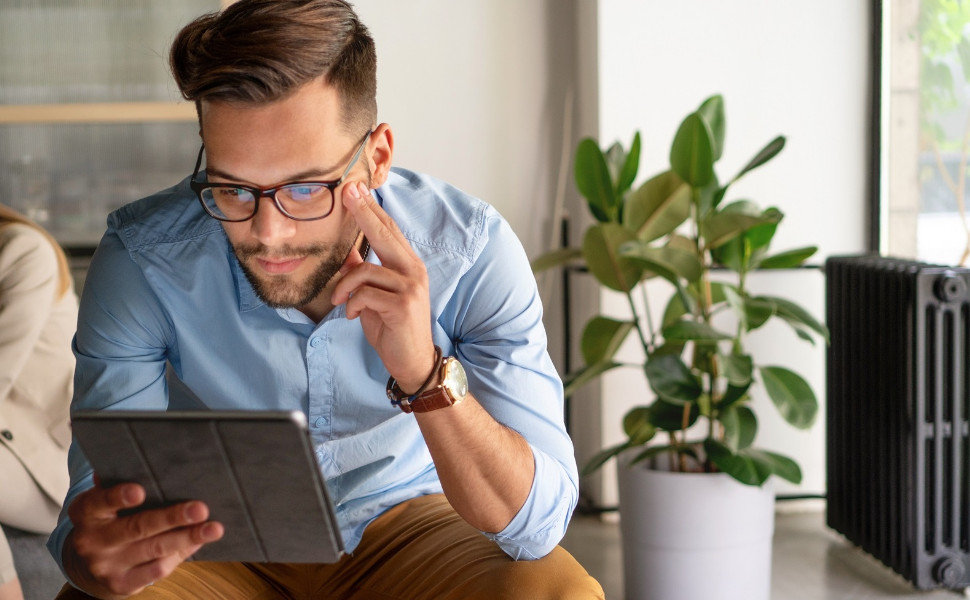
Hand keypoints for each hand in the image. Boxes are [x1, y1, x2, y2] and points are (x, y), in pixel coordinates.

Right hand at [64, 477, 222, 598]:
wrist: (90, 563)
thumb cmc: (108, 518)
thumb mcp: (103, 500)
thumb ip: (118, 482)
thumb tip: (141, 459)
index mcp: (85, 512)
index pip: (98, 502)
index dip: (118, 497)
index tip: (140, 491)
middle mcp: (91, 540)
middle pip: (136, 527)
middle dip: (171, 517)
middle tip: (200, 509)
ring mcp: (105, 566)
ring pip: (153, 550)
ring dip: (187, 538)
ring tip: (213, 528)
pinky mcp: (121, 584)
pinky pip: (156, 570)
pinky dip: (180, 554)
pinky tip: (197, 542)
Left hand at [333, 181, 435, 391]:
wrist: (412, 362)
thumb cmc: (393, 329)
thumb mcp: (373, 298)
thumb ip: (363, 273)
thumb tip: (346, 252)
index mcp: (408, 266)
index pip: (389, 231)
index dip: (371, 210)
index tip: (355, 189)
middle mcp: (413, 271)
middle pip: (384, 235)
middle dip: (363, 212)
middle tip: (347, 192)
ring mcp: (410, 287)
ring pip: (365, 270)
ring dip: (345, 287)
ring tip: (340, 302)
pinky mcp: (403, 304)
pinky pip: (365, 294)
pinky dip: (353, 304)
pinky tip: (353, 315)